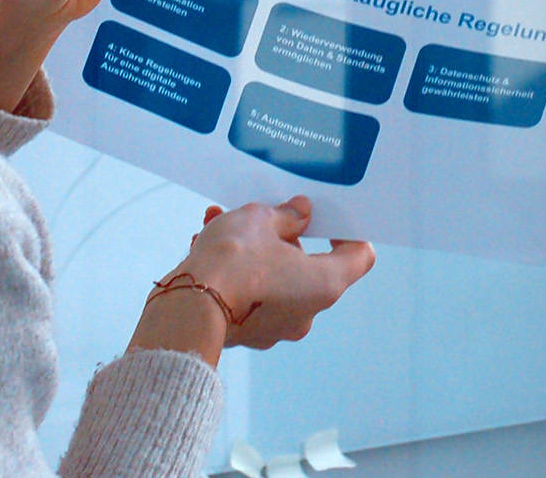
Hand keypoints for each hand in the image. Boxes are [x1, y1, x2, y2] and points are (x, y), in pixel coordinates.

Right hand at [127, 197, 374, 363]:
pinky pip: (251, 294)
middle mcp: (306, 313)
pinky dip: (236, 272)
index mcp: (324, 284)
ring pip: (274, 278)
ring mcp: (277, 327)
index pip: (359, 257)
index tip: (329, 218)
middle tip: (262, 215)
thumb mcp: (261, 220)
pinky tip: (207, 246)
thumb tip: (300, 212)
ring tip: (220, 222)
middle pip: (309, 266)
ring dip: (252, 251)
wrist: (187, 305)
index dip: (348, 232)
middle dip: (284, 237)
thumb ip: (287, 215)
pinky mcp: (248, 333)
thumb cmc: (233, 261)